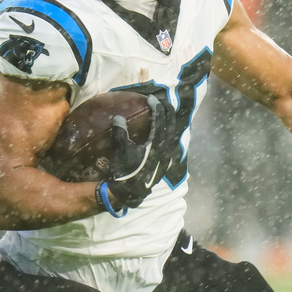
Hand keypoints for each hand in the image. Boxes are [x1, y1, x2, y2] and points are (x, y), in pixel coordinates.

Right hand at [102, 95, 175, 211]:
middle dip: (168, 111)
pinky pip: (169, 141)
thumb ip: (120, 133)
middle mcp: (166, 149)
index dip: (156, 107)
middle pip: (171, 125)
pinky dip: (167, 132)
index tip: (151, 98)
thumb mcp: (122, 151)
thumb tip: (118, 118)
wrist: (132, 193)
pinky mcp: (166, 162)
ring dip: (169, 122)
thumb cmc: (127, 172)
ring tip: (165, 113)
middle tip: (162, 101)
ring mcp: (168, 156)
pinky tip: (162, 132)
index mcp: (157, 144)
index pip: (160, 120)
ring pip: (172, 133)